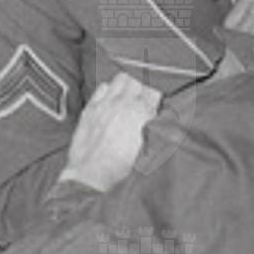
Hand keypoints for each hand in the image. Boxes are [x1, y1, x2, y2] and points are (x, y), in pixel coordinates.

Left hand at [58, 74, 161, 193]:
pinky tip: (111, 100)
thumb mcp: (150, 149)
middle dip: (143, 84)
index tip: (159, 96)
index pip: (155, 88)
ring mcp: (105, 104)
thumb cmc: (122, 168)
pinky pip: (102, 87)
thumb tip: (163, 116)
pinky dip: (109, 90)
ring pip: (120, 78)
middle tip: (144, 95)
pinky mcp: (90, 109)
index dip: (158, 91)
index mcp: (142, 112)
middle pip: (138, 78)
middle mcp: (123, 103)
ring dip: (127, 84)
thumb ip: (157, 127)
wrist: (92, 175)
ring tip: (129, 95)